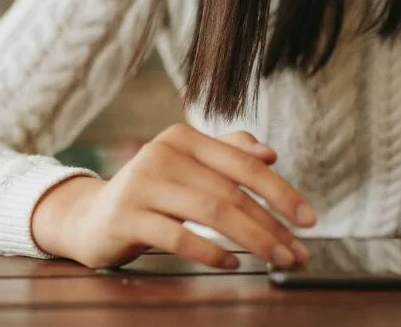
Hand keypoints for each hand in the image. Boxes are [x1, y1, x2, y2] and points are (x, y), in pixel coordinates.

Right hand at [30, 124, 314, 269]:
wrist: (92, 216)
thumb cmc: (153, 193)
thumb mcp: (188, 166)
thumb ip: (228, 153)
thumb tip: (271, 152)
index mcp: (184, 137)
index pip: (244, 164)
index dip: (282, 192)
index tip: (309, 220)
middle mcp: (163, 153)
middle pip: (231, 192)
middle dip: (272, 226)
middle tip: (298, 254)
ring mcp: (143, 183)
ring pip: (211, 212)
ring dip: (252, 240)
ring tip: (276, 260)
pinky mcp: (127, 216)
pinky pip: (178, 236)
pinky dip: (210, 251)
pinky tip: (232, 262)